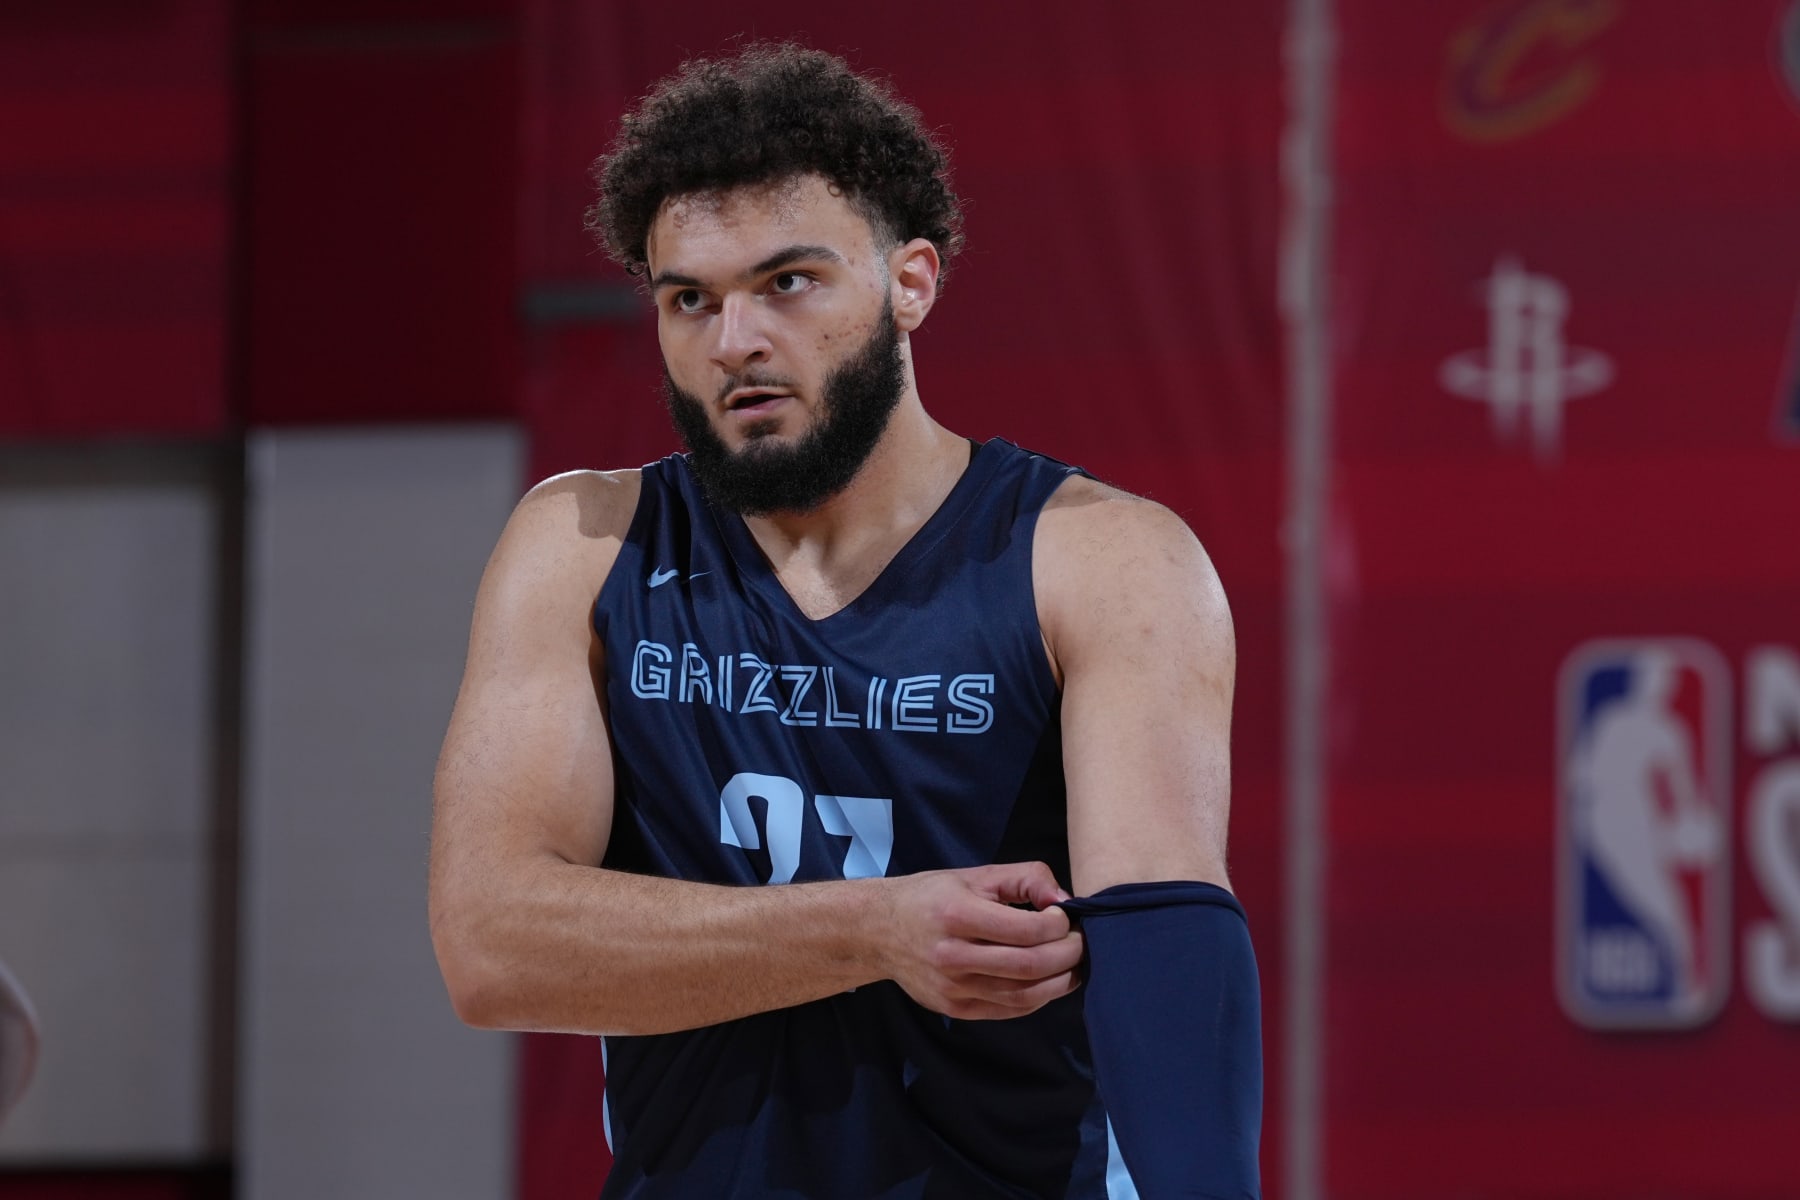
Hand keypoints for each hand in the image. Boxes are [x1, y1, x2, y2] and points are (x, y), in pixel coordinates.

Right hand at [876, 861, 1084, 1019]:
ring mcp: (952, 988)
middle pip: (1029, 966)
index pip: (1026, 931)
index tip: (1066, 917)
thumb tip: (1064, 901)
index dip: (1058, 926)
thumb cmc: (933, 897)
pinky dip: (1037, 998)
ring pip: (1023, 995)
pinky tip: (1047, 982)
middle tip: (1080, 943)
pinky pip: (1008, 1010)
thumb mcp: (976, 874)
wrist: (880, 930)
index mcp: (957, 914)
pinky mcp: (954, 1008)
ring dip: (1059, 982)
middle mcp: (952, 955)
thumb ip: (1025, 879)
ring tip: (1072, 966)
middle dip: (1067, 956)